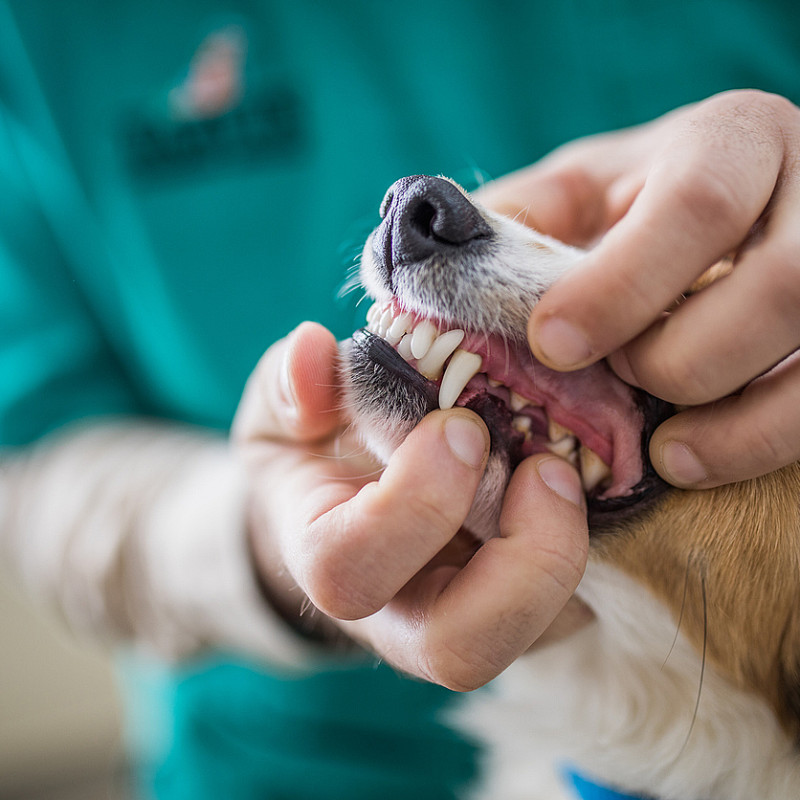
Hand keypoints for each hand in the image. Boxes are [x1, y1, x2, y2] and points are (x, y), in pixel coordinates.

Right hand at [233, 322, 589, 690]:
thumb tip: (313, 349)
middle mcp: (399, 615)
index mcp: (327, 559)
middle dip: (518, 561)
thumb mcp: (287, 410)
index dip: (412, 505)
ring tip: (567, 470)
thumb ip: (291, 384)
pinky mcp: (521, 613)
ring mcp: (464, 620)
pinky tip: (586, 480)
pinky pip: (571, 610)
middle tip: (545, 467)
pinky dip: (593, 549)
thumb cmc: (316, 454)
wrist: (346, 505)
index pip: (351, 571)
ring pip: (531, 640)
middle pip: (458, 651)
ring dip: (565, 555)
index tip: (459, 425)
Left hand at [480, 90, 799, 488]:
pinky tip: (689, 458)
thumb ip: (517, 219)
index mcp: (731, 141)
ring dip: (732, 415)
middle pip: (785, 283)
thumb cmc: (629, 207)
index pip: (699, 206)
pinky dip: (758, 443)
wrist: (715, 215)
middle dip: (684, 354)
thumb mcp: (574, 193)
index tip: (551, 342)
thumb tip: (438, 268)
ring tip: (658, 446)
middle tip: (618, 378)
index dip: (622, 286)